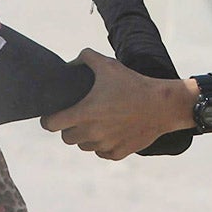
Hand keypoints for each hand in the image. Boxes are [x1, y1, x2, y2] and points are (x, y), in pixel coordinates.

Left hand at [41, 49, 195, 159]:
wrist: (162, 106)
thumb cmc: (134, 84)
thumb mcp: (109, 65)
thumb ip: (86, 58)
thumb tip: (72, 62)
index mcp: (84, 113)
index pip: (51, 125)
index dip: (49, 119)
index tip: (54, 115)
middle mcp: (92, 133)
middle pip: (66, 138)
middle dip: (69, 127)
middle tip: (78, 116)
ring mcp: (104, 145)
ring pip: (83, 146)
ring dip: (85, 137)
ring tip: (97, 122)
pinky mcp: (117, 153)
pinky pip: (100, 152)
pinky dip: (102, 145)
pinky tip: (110, 132)